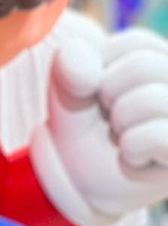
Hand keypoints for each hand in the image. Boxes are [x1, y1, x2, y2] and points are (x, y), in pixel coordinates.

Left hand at [31, 12, 167, 224]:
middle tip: (113, 120)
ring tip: (124, 137)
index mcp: (165, 58)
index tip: (99, 94)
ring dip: (120, 126)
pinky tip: (136, 158)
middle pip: (143, 65)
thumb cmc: (83, 129)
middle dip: (109, 97)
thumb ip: (71, 66)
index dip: (98, 72)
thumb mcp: (69, 90)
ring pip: (149, 100)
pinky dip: (131, 151)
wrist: (84, 183)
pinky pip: (155, 136)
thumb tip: (90, 72)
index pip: (133, 42)